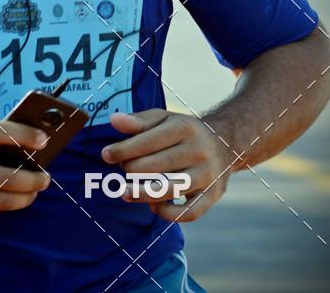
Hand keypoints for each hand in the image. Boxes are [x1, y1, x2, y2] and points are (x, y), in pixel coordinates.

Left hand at [101, 109, 231, 221]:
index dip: (123, 149)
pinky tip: (153, 205)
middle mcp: (198, 150)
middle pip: (157, 165)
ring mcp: (207, 174)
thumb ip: (139, 120)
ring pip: (170, 189)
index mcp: (184, 127)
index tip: (105, 154)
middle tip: (122, 169)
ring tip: (124, 192)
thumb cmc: (185, 131)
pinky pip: (189, 212)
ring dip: (142, 194)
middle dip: (132, 169)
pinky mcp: (212, 195)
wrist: (225, 142)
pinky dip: (168, 213)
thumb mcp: (164, 118)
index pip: (148, 141)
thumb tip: (113, 120)